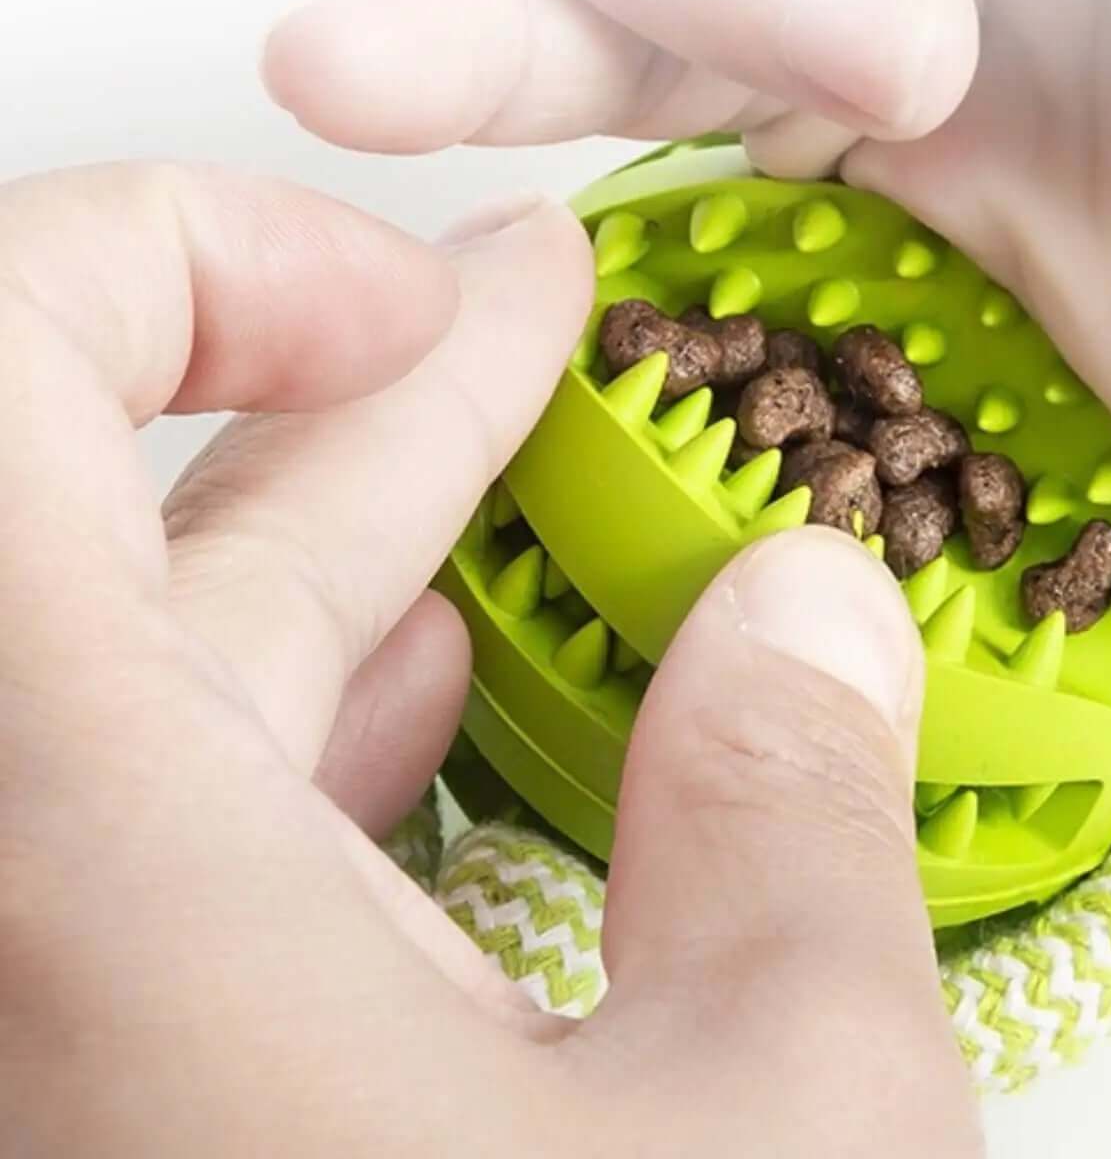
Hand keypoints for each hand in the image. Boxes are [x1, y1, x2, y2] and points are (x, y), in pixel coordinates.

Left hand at [0, 165, 979, 1156]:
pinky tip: (420, 694)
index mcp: (86, 875)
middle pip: (102, 534)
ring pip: (140, 689)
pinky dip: (287, 731)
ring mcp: (51, 1024)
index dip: (186, 262)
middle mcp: (14, 937)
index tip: (422, 301)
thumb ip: (790, 821)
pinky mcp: (115, 1101)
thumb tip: (807, 612)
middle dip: (352, 391)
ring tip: (498, 460)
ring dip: (334, 550)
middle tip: (514, 311)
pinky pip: (142, 845)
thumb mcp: (778, 1125)